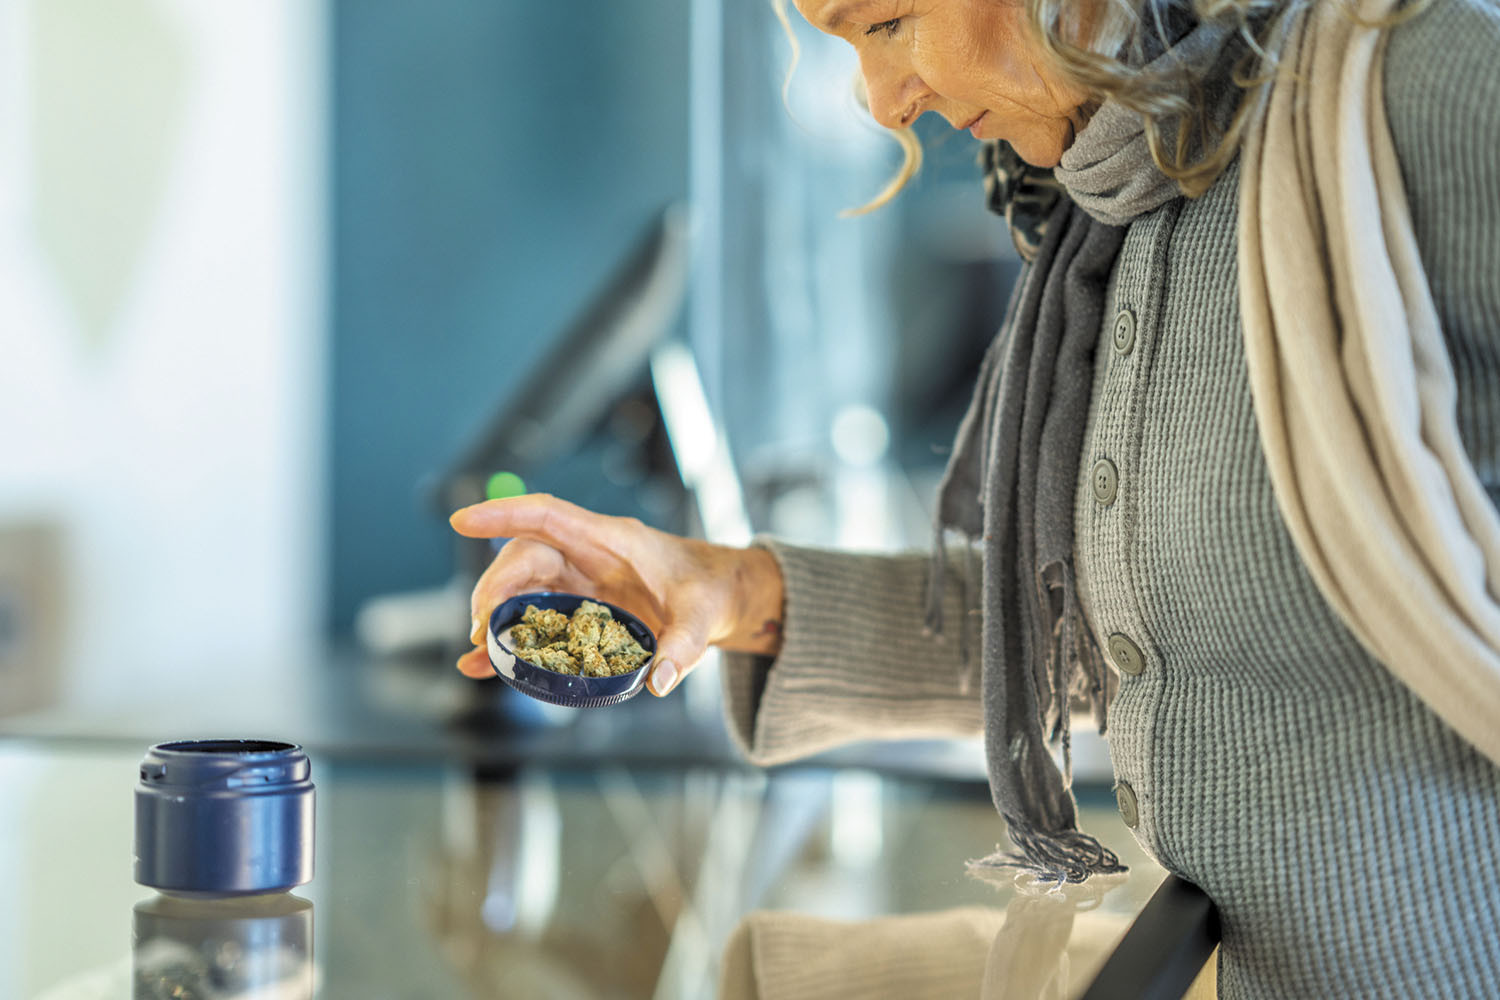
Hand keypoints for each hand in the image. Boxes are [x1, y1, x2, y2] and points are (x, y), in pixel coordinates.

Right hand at [449, 494, 784, 694]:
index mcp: (611, 540)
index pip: (547, 515)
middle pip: (524, 558)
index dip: (503, 514)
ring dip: (496, 616)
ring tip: (481, 651)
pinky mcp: (578, 609)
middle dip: (496, 588)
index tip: (462, 520)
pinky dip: (508, 641)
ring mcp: (579, 582)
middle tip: (482, 629)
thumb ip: (684, 646)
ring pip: (521, 589)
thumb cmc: (710, 591)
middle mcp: (587, 556)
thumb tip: (660, 680)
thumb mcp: (704, 616)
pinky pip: (532, 619)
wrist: (722, 597)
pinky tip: (482, 666)